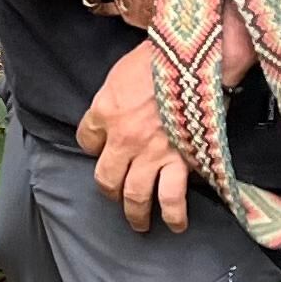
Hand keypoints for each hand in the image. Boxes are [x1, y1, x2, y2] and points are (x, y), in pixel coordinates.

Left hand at [76, 44, 194, 233]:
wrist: (194, 59)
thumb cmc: (159, 57)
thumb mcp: (122, 71)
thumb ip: (116, 95)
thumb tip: (121, 108)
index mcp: (105, 111)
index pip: (86, 140)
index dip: (93, 146)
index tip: (100, 149)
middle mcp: (123, 138)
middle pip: (105, 177)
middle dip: (109, 189)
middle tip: (115, 195)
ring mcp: (151, 154)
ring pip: (134, 195)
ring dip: (135, 213)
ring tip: (139, 223)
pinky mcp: (180, 161)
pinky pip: (172, 197)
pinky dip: (173, 215)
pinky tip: (176, 224)